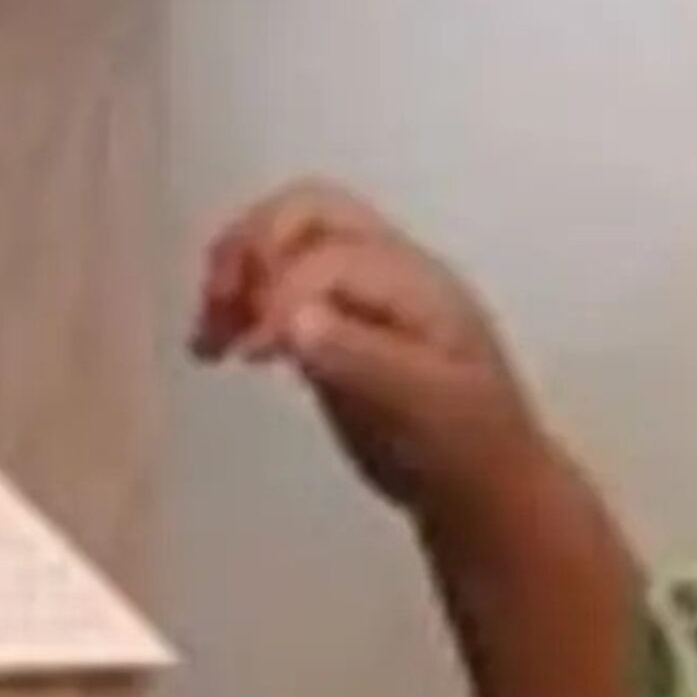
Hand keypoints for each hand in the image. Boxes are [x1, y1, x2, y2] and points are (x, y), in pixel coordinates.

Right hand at [193, 181, 560, 515]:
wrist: (487, 484)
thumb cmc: (463, 448)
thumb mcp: (421, 408)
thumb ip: (360, 360)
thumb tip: (291, 320)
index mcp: (416, 283)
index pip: (331, 255)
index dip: (281, 291)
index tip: (253, 355)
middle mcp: (389, 270)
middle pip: (307, 212)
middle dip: (250, 249)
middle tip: (219, 311)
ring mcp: (364, 290)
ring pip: (287, 239)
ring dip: (236, 272)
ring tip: (209, 340)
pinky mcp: (340, 320)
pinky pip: (282, 281)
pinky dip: (242, 301)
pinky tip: (220, 350)